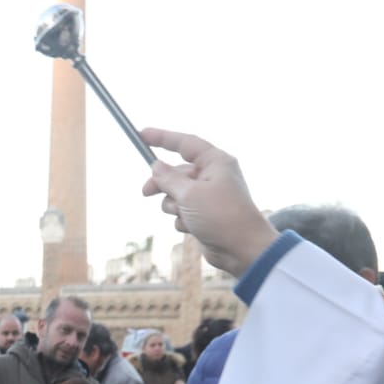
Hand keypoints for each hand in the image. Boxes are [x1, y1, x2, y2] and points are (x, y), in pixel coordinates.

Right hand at [140, 129, 280, 276]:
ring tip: (184, 215)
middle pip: (176, 172)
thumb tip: (156, 166)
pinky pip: (181, 212)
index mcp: (215, 162)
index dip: (162, 137)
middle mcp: (213, 175)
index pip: (185, 143)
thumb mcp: (189, 194)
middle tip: (146, 192)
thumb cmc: (221, 216)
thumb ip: (168, 178)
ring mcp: (208, 195)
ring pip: (175, 194)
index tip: (141, 135)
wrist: (241, 248)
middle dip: (162, 184)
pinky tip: (192, 227)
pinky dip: (182, 219)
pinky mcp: (204, 214)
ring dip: (173, 206)